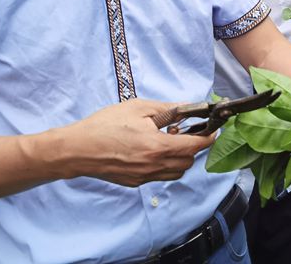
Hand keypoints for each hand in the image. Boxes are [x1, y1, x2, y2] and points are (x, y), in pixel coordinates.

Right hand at [62, 99, 213, 186]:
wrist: (76, 149)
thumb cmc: (105, 125)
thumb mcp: (139, 108)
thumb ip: (167, 109)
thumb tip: (187, 107)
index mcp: (158, 147)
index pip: (195, 147)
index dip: (208, 138)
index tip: (213, 130)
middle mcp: (154, 166)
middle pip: (188, 162)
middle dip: (193, 147)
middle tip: (184, 131)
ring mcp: (144, 177)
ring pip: (176, 172)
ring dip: (180, 158)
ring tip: (166, 140)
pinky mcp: (135, 182)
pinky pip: (160, 175)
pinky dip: (164, 164)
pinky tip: (151, 149)